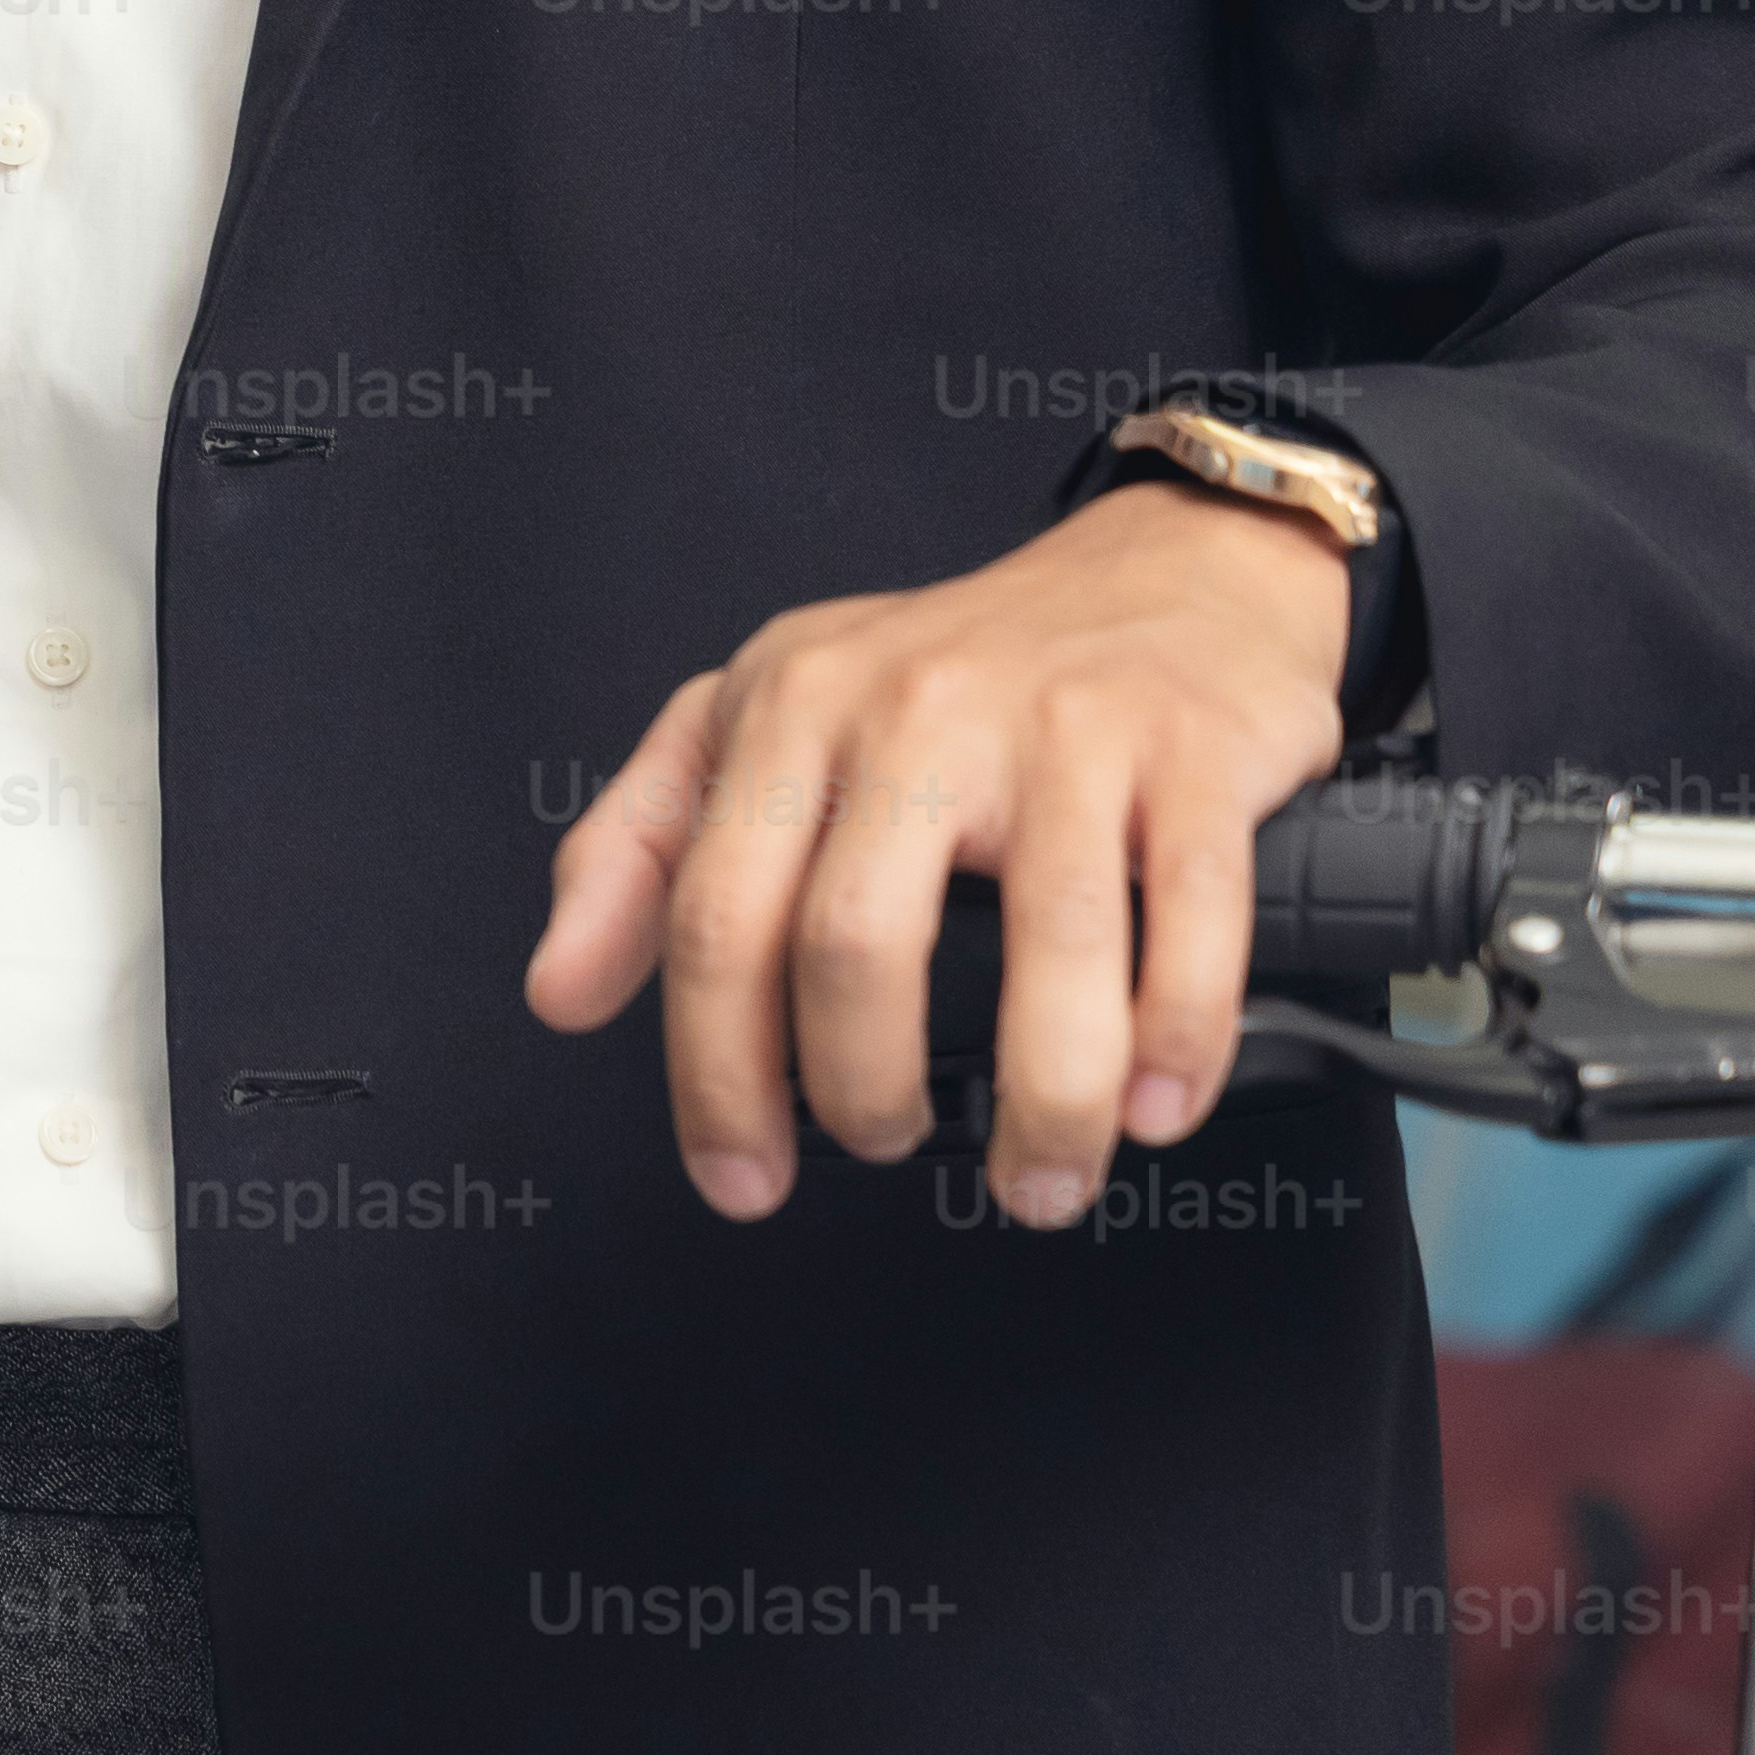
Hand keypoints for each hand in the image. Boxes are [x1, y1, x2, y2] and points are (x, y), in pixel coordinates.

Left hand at [523, 479, 1359, 1231]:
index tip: (739, 1174)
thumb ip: (640, 848)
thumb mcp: (756, 721)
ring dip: (1049, 1111)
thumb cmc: (947, 674)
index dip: (718, 1074)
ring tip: (1039, 1176)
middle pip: (858, 944)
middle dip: (866, 1093)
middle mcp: (916, 710)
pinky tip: (1154, 1107)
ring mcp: (1062, 731)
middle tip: (887, 1142)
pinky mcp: (1194, 755)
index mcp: (791, 708)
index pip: (717, 916)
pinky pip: (1190, 926)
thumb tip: (560, 991)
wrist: (1162, 578)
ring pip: (1050, 953)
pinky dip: (1179, 1046)